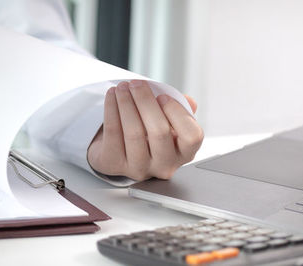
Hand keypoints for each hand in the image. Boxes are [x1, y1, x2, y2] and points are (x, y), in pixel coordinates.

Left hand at [87, 80, 202, 180]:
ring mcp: (138, 168)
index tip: (162, 96)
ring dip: (126, 103)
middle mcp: (164, 165)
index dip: (177, 113)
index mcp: (184, 153)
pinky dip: (111, 109)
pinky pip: (113, 133)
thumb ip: (181, 110)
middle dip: (145, 101)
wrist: (118, 149)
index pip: (191, 136)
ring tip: (122, 87)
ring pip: (134, 133)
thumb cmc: (148, 131)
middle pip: (159, 132)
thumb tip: (189, 102)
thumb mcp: (169, 121)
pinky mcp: (114, 164)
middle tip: (136, 83)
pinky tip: (112, 95)